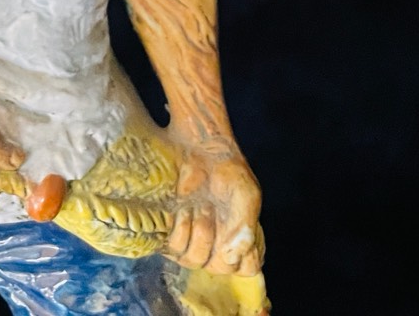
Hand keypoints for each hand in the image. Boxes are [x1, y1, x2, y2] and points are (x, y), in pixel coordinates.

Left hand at [167, 139, 261, 275]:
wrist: (198, 150)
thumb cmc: (226, 171)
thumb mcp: (246, 195)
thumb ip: (245, 227)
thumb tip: (230, 257)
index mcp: (242, 241)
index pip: (246, 269)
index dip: (239, 254)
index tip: (232, 230)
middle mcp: (219, 247)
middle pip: (217, 268)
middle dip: (213, 237)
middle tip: (210, 208)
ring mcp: (194, 242)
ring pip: (194, 260)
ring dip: (196, 231)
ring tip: (196, 206)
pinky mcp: (172, 234)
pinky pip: (173, 249)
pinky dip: (179, 229)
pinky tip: (183, 210)